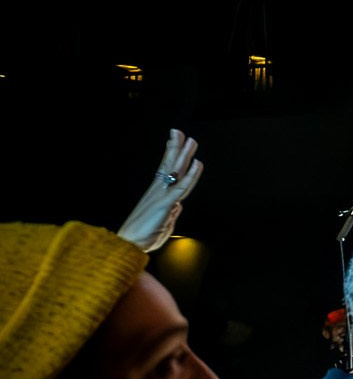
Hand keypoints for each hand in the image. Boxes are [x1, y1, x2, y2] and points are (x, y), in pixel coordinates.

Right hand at [117, 129, 203, 252]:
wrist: (129, 245)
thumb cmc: (143, 236)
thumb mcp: (162, 223)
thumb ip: (171, 213)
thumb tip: (178, 207)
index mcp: (157, 194)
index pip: (165, 170)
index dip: (170, 155)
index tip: (174, 140)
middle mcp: (158, 191)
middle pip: (170, 166)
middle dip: (177, 148)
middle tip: (180, 132)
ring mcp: (162, 196)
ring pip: (176, 172)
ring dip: (185, 155)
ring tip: (191, 141)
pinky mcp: (166, 205)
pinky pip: (182, 187)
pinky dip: (190, 175)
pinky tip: (197, 164)